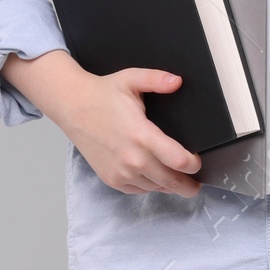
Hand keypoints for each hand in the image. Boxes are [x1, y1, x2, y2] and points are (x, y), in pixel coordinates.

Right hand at [0, 53, 201, 195]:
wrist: (72, 107)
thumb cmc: (102, 94)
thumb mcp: (131, 79)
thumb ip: (157, 79)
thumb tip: (178, 81)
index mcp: (141, 135)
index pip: (178, 161)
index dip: (193, 164)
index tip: (197, 160)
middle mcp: (132, 159)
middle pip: (171, 182)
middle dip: (188, 185)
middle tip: (195, 183)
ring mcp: (120, 172)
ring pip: (155, 188)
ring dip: (169, 185)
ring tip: (177, 178)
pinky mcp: (111, 178)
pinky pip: (139, 190)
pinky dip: (150, 186)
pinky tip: (155, 177)